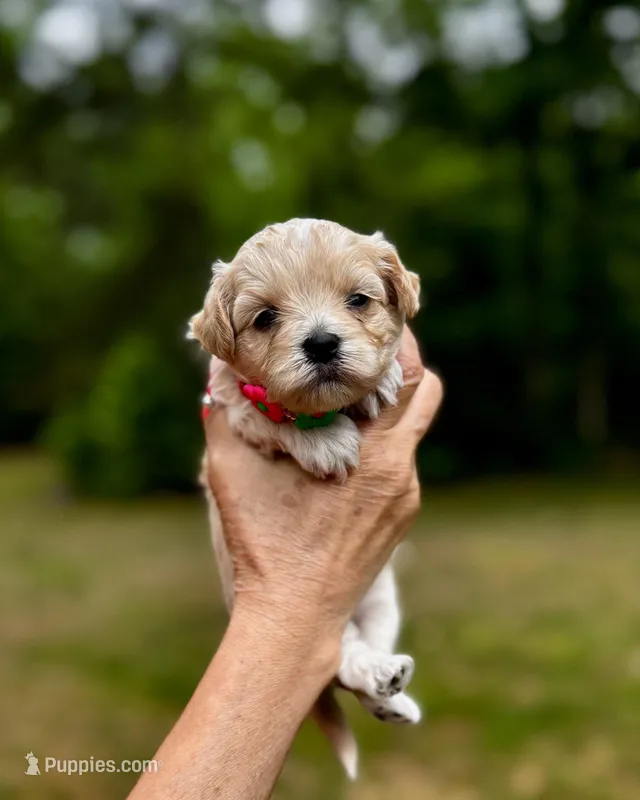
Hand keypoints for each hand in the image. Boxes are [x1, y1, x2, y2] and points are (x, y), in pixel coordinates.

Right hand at [204, 328, 442, 657]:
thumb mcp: (231, 473)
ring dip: (386, 411)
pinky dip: (380, 447)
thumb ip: (224, 415)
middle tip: (363, 356)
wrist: (294, 619)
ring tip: (345, 404)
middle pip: (424, 397)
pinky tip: (342, 454)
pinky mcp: (401, 518)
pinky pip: (401, 464)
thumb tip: (215, 373)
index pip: (412, 380)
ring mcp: (406, 498)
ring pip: (411, 432)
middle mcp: (402, 472)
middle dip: (399, 371)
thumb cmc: (264, 545)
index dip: (400, 346)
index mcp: (374, 454)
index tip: (377, 327)